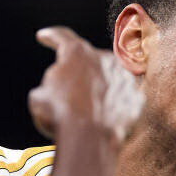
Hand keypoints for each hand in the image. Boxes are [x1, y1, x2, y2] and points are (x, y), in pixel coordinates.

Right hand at [31, 27, 143, 143]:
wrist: (89, 139)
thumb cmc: (60, 115)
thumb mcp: (39, 97)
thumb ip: (49, 86)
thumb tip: (52, 91)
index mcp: (76, 53)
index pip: (61, 37)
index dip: (51, 36)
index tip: (44, 36)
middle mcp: (103, 58)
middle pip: (89, 60)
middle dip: (80, 72)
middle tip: (69, 92)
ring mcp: (124, 78)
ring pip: (109, 77)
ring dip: (99, 88)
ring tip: (87, 110)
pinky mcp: (136, 98)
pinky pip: (124, 97)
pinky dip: (115, 105)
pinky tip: (104, 118)